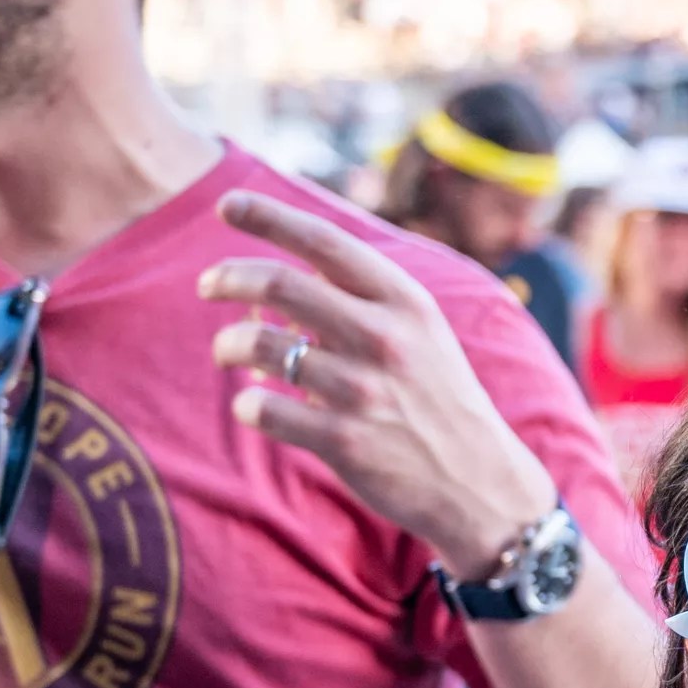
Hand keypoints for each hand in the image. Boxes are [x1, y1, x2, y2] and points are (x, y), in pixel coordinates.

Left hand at [199, 192, 555, 576]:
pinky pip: (262, 410)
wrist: (480, 482)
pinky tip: (255, 406)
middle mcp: (385, 338)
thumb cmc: (437, 398)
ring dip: (227, 345)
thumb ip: (364, 298)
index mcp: (405, 301)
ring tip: (228, 352)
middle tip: (207, 284)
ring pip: (258, 346)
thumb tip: (287, 275)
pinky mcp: (344, 441)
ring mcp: (363, 390)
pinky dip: (247, 405)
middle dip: (228, 277)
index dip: (269, 217)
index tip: (228, 205)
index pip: (326, 242)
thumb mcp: (421, 333)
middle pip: (279, 284)